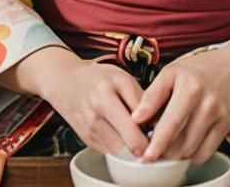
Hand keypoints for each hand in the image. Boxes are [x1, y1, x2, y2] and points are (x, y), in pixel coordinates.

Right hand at [12, 48, 149, 156]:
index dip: (154, 129)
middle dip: (145, 145)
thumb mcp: (121, 77)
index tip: (165, 132)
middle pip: (128, 140)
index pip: (137, 118)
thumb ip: (140, 97)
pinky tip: (126, 138)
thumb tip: (158, 122)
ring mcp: (90, 128)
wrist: (65, 83)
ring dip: (133, 149)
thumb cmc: (98, 78)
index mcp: (108, 91)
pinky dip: (122, 149)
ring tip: (143, 139)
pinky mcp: (87, 140)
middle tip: (157, 143)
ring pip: (120, 150)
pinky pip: (111, 152)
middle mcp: (97, 111)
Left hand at [131, 50, 229, 164]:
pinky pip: (205, 153)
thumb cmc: (198, 69)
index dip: (157, 143)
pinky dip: (192, 155)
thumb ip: (152, 94)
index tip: (146, 156)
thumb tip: (136, 118)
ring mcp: (219, 116)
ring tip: (170, 142)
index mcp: (190, 87)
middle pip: (180, 142)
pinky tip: (185, 144)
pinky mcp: (226, 126)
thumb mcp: (172, 71)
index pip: (171, 123)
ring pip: (191, 150)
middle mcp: (207, 103)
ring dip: (176, 153)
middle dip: (164, 149)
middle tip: (155, 144)